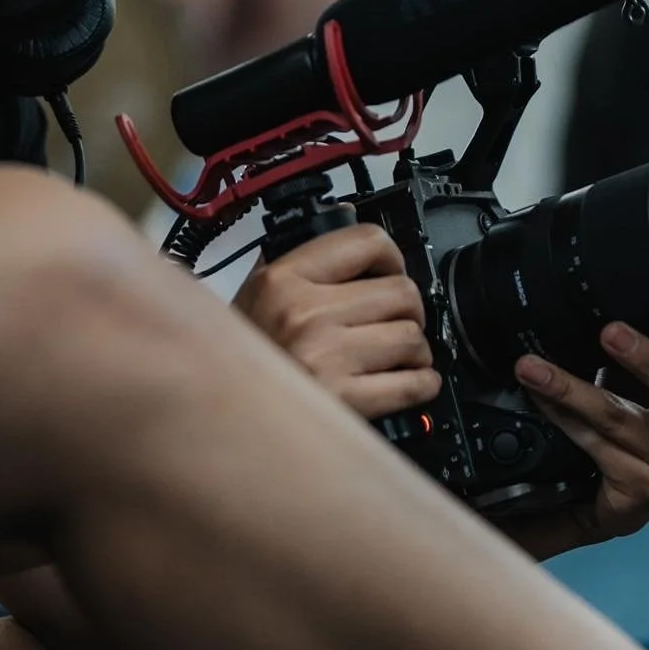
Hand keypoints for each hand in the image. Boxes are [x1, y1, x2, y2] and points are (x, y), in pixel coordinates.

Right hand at [236, 223, 438, 422]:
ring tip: (399, 356)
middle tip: (398, 321)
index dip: (391, 257)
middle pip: (401, 293)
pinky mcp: (344, 399)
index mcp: (284, 279)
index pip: (366, 242)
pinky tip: (410, 381)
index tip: (391, 271)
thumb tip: (344, 233)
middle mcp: (305, 313)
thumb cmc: (242, 361)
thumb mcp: (255, 298)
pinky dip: (421, 384)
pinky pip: (411, 384)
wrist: (228, 416)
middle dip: (408, 311)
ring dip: (416, 350)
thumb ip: (297, 265)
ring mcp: (326, 356)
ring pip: (411, 337)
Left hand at [512, 322, 648, 546]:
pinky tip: (539, 399)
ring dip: (569, 389)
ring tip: (534, 368)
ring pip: (619, 420)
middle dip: (646, 361)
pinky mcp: (645, 491)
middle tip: (610, 333)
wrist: (638, 490)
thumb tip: (610, 293)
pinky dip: (561, 416)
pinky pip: (594, 444)